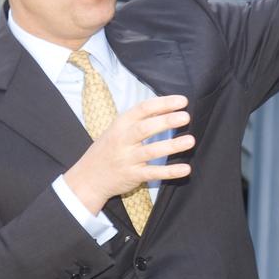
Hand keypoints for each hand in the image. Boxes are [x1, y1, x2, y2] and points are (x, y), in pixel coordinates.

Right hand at [63, 95, 195, 213]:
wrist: (88, 178)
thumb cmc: (108, 149)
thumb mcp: (116, 129)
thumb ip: (138, 119)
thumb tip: (165, 106)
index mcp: (120, 124)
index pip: (142, 109)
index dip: (163, 103)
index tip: (182, 100)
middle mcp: (123, 140)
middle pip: (145, 128)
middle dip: (166, 121)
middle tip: (185, 117)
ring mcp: (127, 159)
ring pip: (152, 151)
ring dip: (172, 146)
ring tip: (190, 140)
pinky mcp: (133, 176)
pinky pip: (154, 173)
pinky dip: (170, 172)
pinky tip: (186, 169)